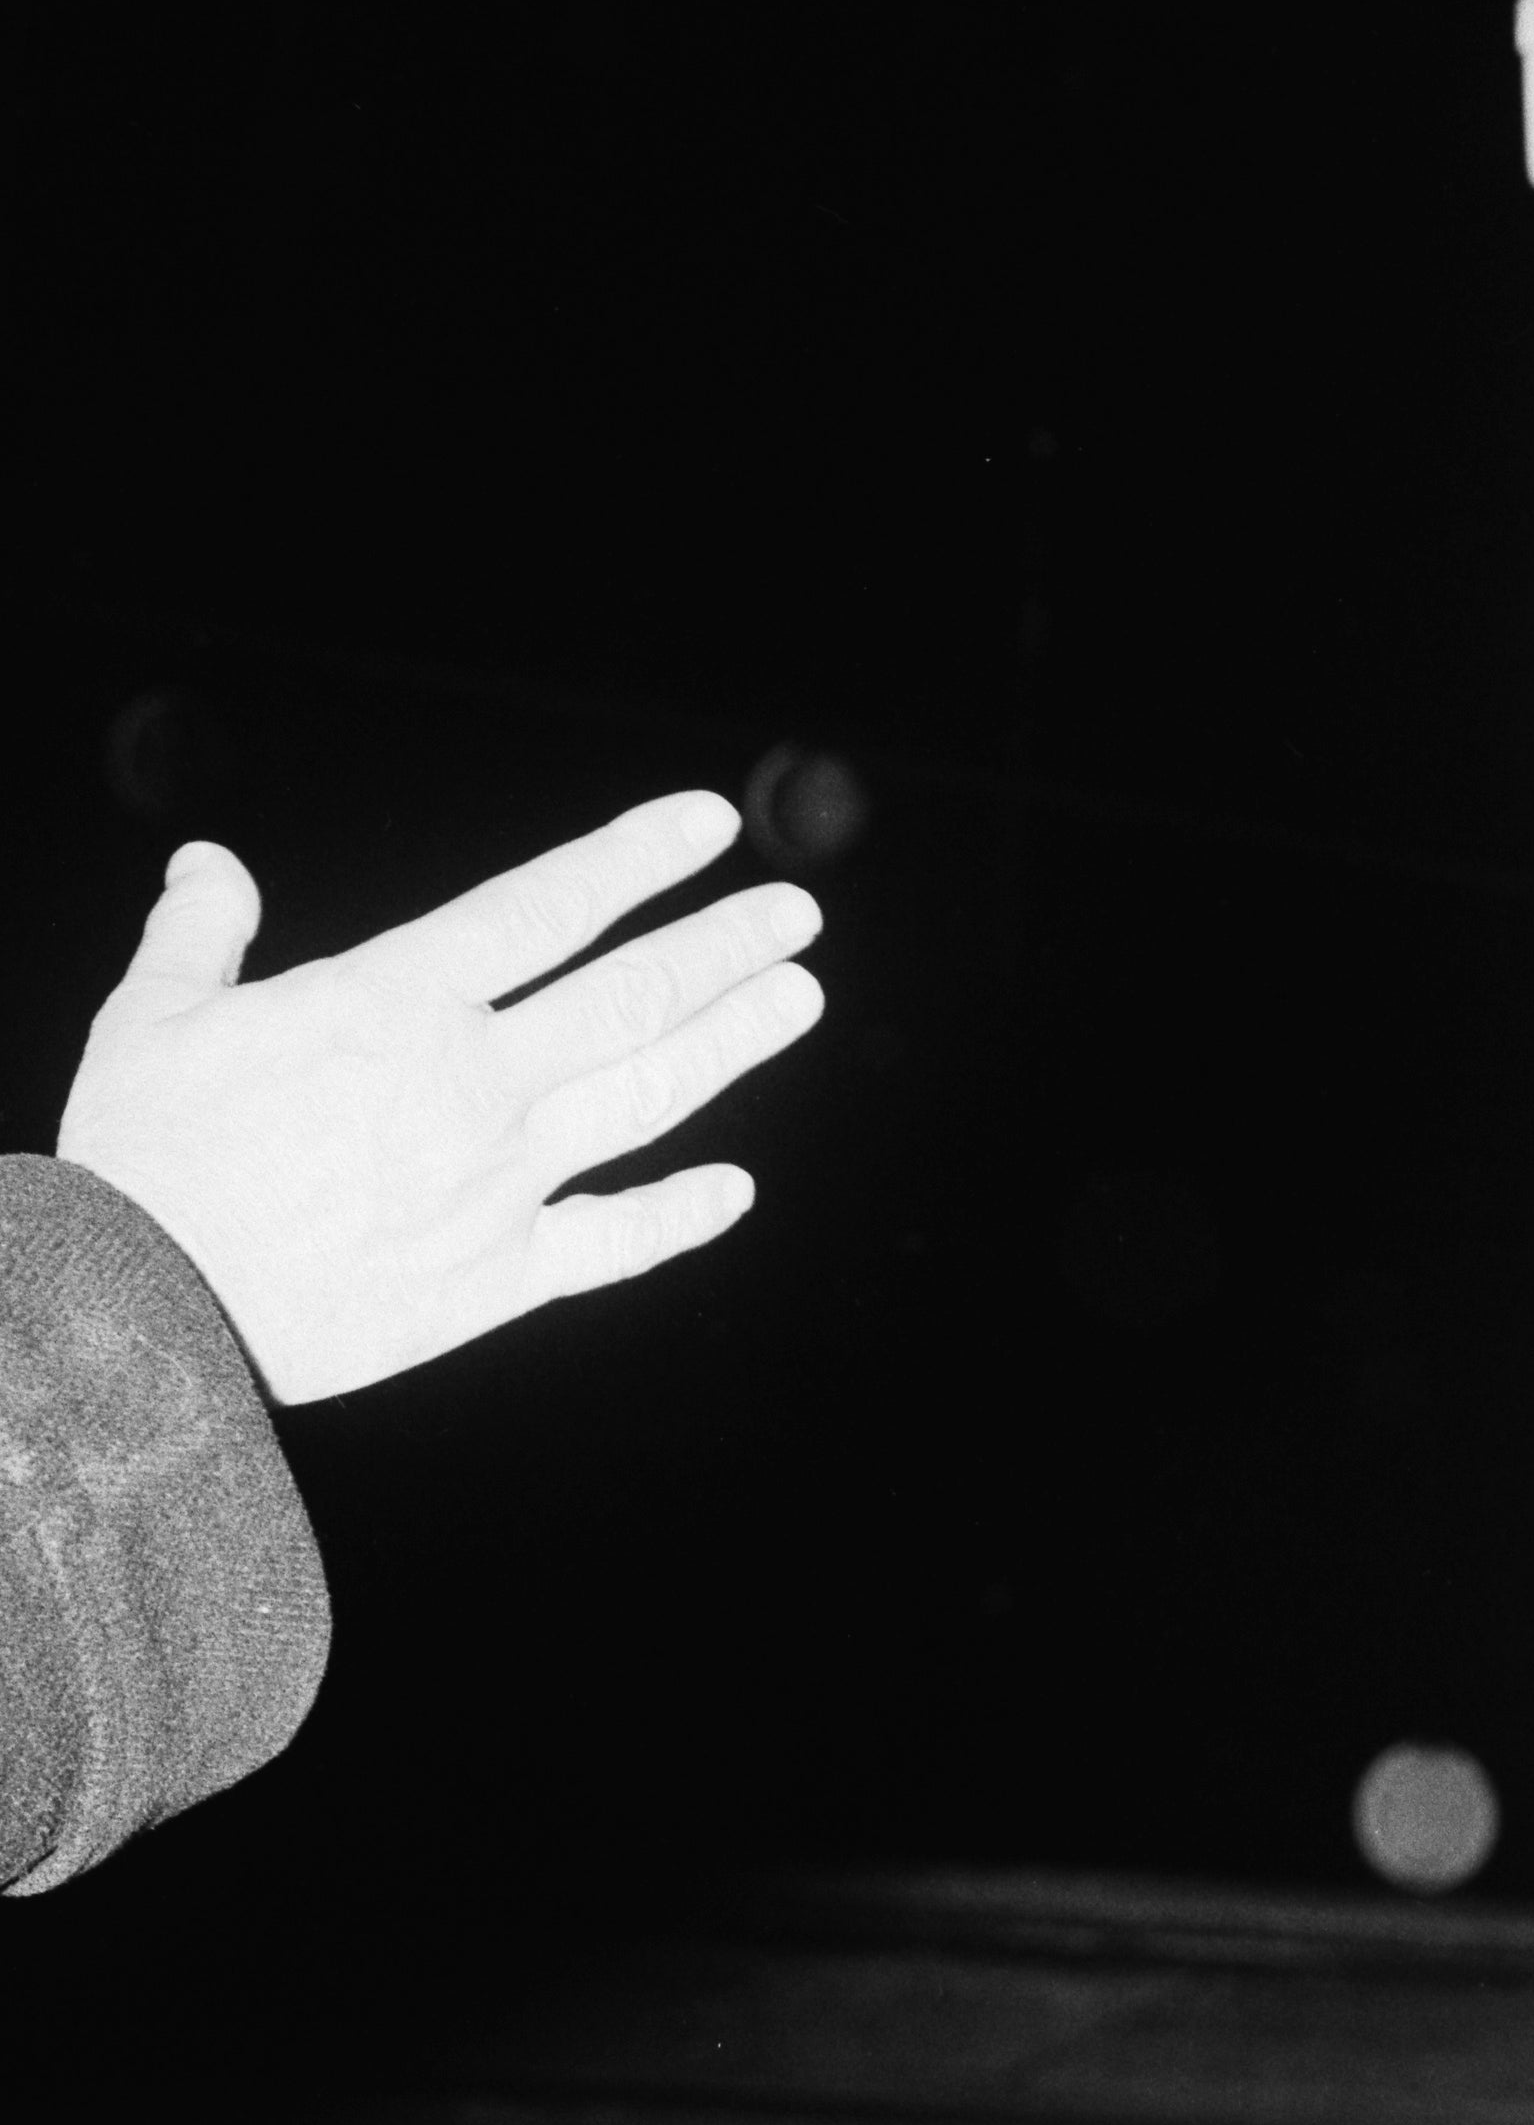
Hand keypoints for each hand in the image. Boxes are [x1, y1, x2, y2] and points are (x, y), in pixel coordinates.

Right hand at [57, 795, 822, 1404]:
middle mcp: (473, 1082)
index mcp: (395, 1002)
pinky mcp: (500, 1275)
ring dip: (733, 1043)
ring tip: (800, 999)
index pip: (545, 906)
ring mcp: (501, 1180)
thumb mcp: (153, 1017)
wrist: (144, 1301)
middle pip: (631, 996)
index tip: (712, 823)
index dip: (636, 858)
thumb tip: (208, 862)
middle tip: (797, 915)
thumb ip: (202, 933)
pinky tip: (738, 1190)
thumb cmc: (143, 1154)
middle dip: (723, 948)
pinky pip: (614, 1242)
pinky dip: (680, 1216)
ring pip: (648, 1098)